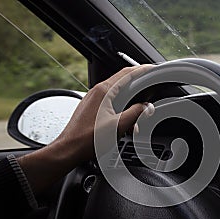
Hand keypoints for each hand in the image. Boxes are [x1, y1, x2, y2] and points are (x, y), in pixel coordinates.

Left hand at [17, 65, 152, 193]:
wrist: (69, 149)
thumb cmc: (87, 139)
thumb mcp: (118, 126)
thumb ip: (136, 113)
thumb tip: (147, 107)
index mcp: (103, 91)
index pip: (126, 73)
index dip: (141, 70)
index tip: (151, 68)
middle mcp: (96, 92)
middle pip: (121, 80)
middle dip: (137, 82)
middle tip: (150, 84)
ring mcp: (92, 100)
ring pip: (116, 92)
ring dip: (129, 97)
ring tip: (140, 105)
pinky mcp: (91, 108)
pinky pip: (109, 101)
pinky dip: (121, 105)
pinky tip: (125, 118)